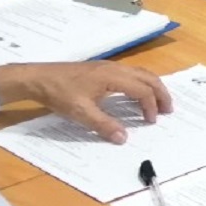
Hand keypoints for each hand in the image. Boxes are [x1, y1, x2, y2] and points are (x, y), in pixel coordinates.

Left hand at [0, 61, 172, 144]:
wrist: (37, 78)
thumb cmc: (59, 93)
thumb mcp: (81, 112)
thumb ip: (104, 125)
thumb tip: (124, 138)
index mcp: (113, 77)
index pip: (142, 90)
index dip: (150, 106)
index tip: (151, 122)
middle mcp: (114, 68)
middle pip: (147, 77)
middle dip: (160, 93)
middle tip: (168, 110)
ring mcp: (108, 67)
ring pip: (139, 73)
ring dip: (152, 87)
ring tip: (157, 102)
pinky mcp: (101, 69)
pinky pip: (130, 74)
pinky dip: (140, 84)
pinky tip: (135, 95)